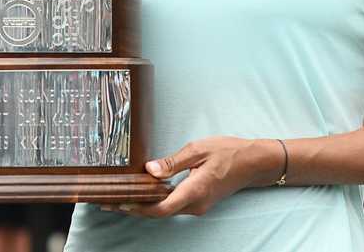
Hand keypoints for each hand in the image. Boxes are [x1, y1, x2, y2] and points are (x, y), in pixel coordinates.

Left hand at [102, 136, 281, 217]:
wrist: (254, 163)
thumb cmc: (228, 152)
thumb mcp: (199, 149)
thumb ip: (173, 161)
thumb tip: (149, 169)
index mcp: (194, 191)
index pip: (160, 208)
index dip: (137, 208)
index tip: (117, 202)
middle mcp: (195, 205)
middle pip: (158, 213)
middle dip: (133, 208)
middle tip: (109, 200)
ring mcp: (197, 206)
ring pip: (164, 210)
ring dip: (143, 206)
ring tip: (121, 195)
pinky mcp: (199, 202)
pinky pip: (173, 205)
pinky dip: (155, 201)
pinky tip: (144, 192)